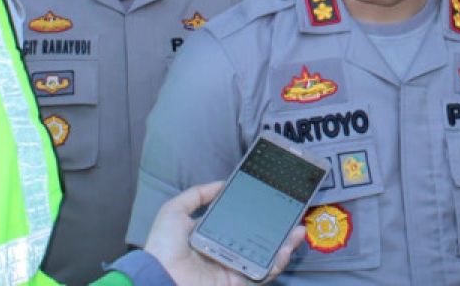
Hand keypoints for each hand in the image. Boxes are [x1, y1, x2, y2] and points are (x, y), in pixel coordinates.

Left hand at [144, 181, 305, 284]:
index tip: (271, 199)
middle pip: (259, 239)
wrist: (160, 277)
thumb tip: (221, 183)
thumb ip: (196, 195)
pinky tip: (287, 248)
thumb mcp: (174, 211)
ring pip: (267, 255)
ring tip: (299, 230)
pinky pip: (263, 272)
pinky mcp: (239, 281)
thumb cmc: (164, 245)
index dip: (257, 213)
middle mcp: (226, 251)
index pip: (241, 223)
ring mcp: (234, 267)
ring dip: (286, 244)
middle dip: (278, 228)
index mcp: (213, 235)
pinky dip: (278, 262)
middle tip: (293, 214)